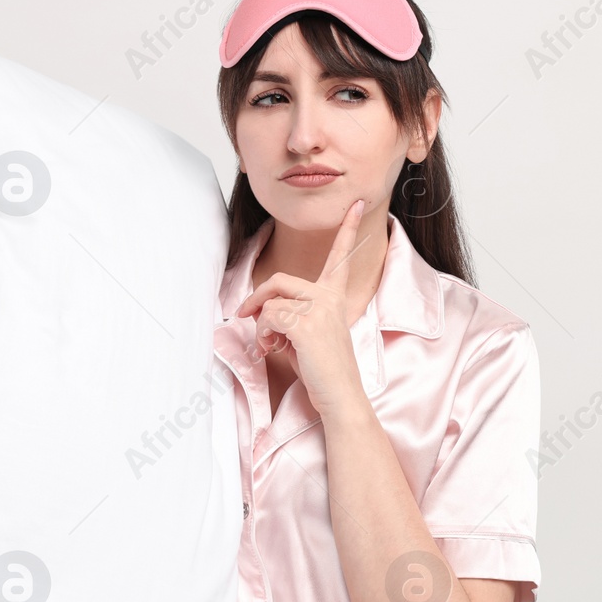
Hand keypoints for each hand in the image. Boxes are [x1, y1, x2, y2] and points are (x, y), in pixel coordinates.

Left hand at [235, 199, 370, 417]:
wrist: (340, 396)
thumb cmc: (322, 370)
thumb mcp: (306, 335)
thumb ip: (289, 315)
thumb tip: (257, 313)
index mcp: (335, 297)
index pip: (341, 256)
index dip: (348, 229)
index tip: (358, 205)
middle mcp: (330, 298)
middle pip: (280, 280)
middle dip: (256, 298)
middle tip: (243, 316)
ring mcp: (320, 310)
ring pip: (271, 302)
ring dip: (260, 326)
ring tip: (271, 345)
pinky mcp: (307, 325)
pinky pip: (269, 318)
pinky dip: (264, 334)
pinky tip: (275, 349)